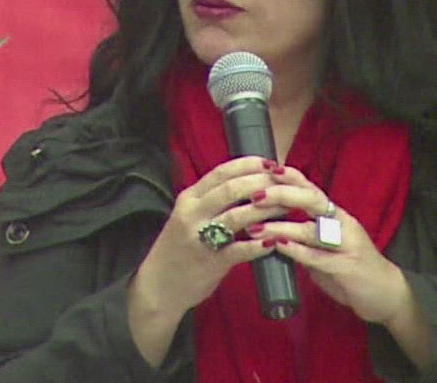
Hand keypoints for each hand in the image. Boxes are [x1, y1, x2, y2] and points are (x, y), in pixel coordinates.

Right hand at [132, 156, 288, 314]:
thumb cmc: (179, 250)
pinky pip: (239, 249)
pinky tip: (276, 242)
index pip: (221, 172)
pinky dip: (260, 245)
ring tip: (289, 208)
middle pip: (232, 189)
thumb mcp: (189, 218)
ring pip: (238, 215)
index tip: (272, 163)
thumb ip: (212, 203)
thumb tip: (248, 188)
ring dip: (268, 210)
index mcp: (189, 199)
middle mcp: (192, 213)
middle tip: (287, 184)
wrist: (158, 284)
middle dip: (263, 183)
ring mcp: (200, 237)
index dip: (249, 165)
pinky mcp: (210, 261)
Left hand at [257, 166, 417, 327]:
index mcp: (335, 215)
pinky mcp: (347, 268)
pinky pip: (318, 257)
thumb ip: (301, 230)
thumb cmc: (349, 265)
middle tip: (254, 196)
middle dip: (282, 195)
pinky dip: (296, 250)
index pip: (311, 188)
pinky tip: (278, 246)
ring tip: (253, 227)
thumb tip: (267, 218)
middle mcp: (342, 224)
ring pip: (311, 229)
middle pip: (313, 200)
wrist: (387, 294)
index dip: (289, 177)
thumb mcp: (325, 242)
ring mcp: (347, 245)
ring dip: (280, 228)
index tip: (264, 168)